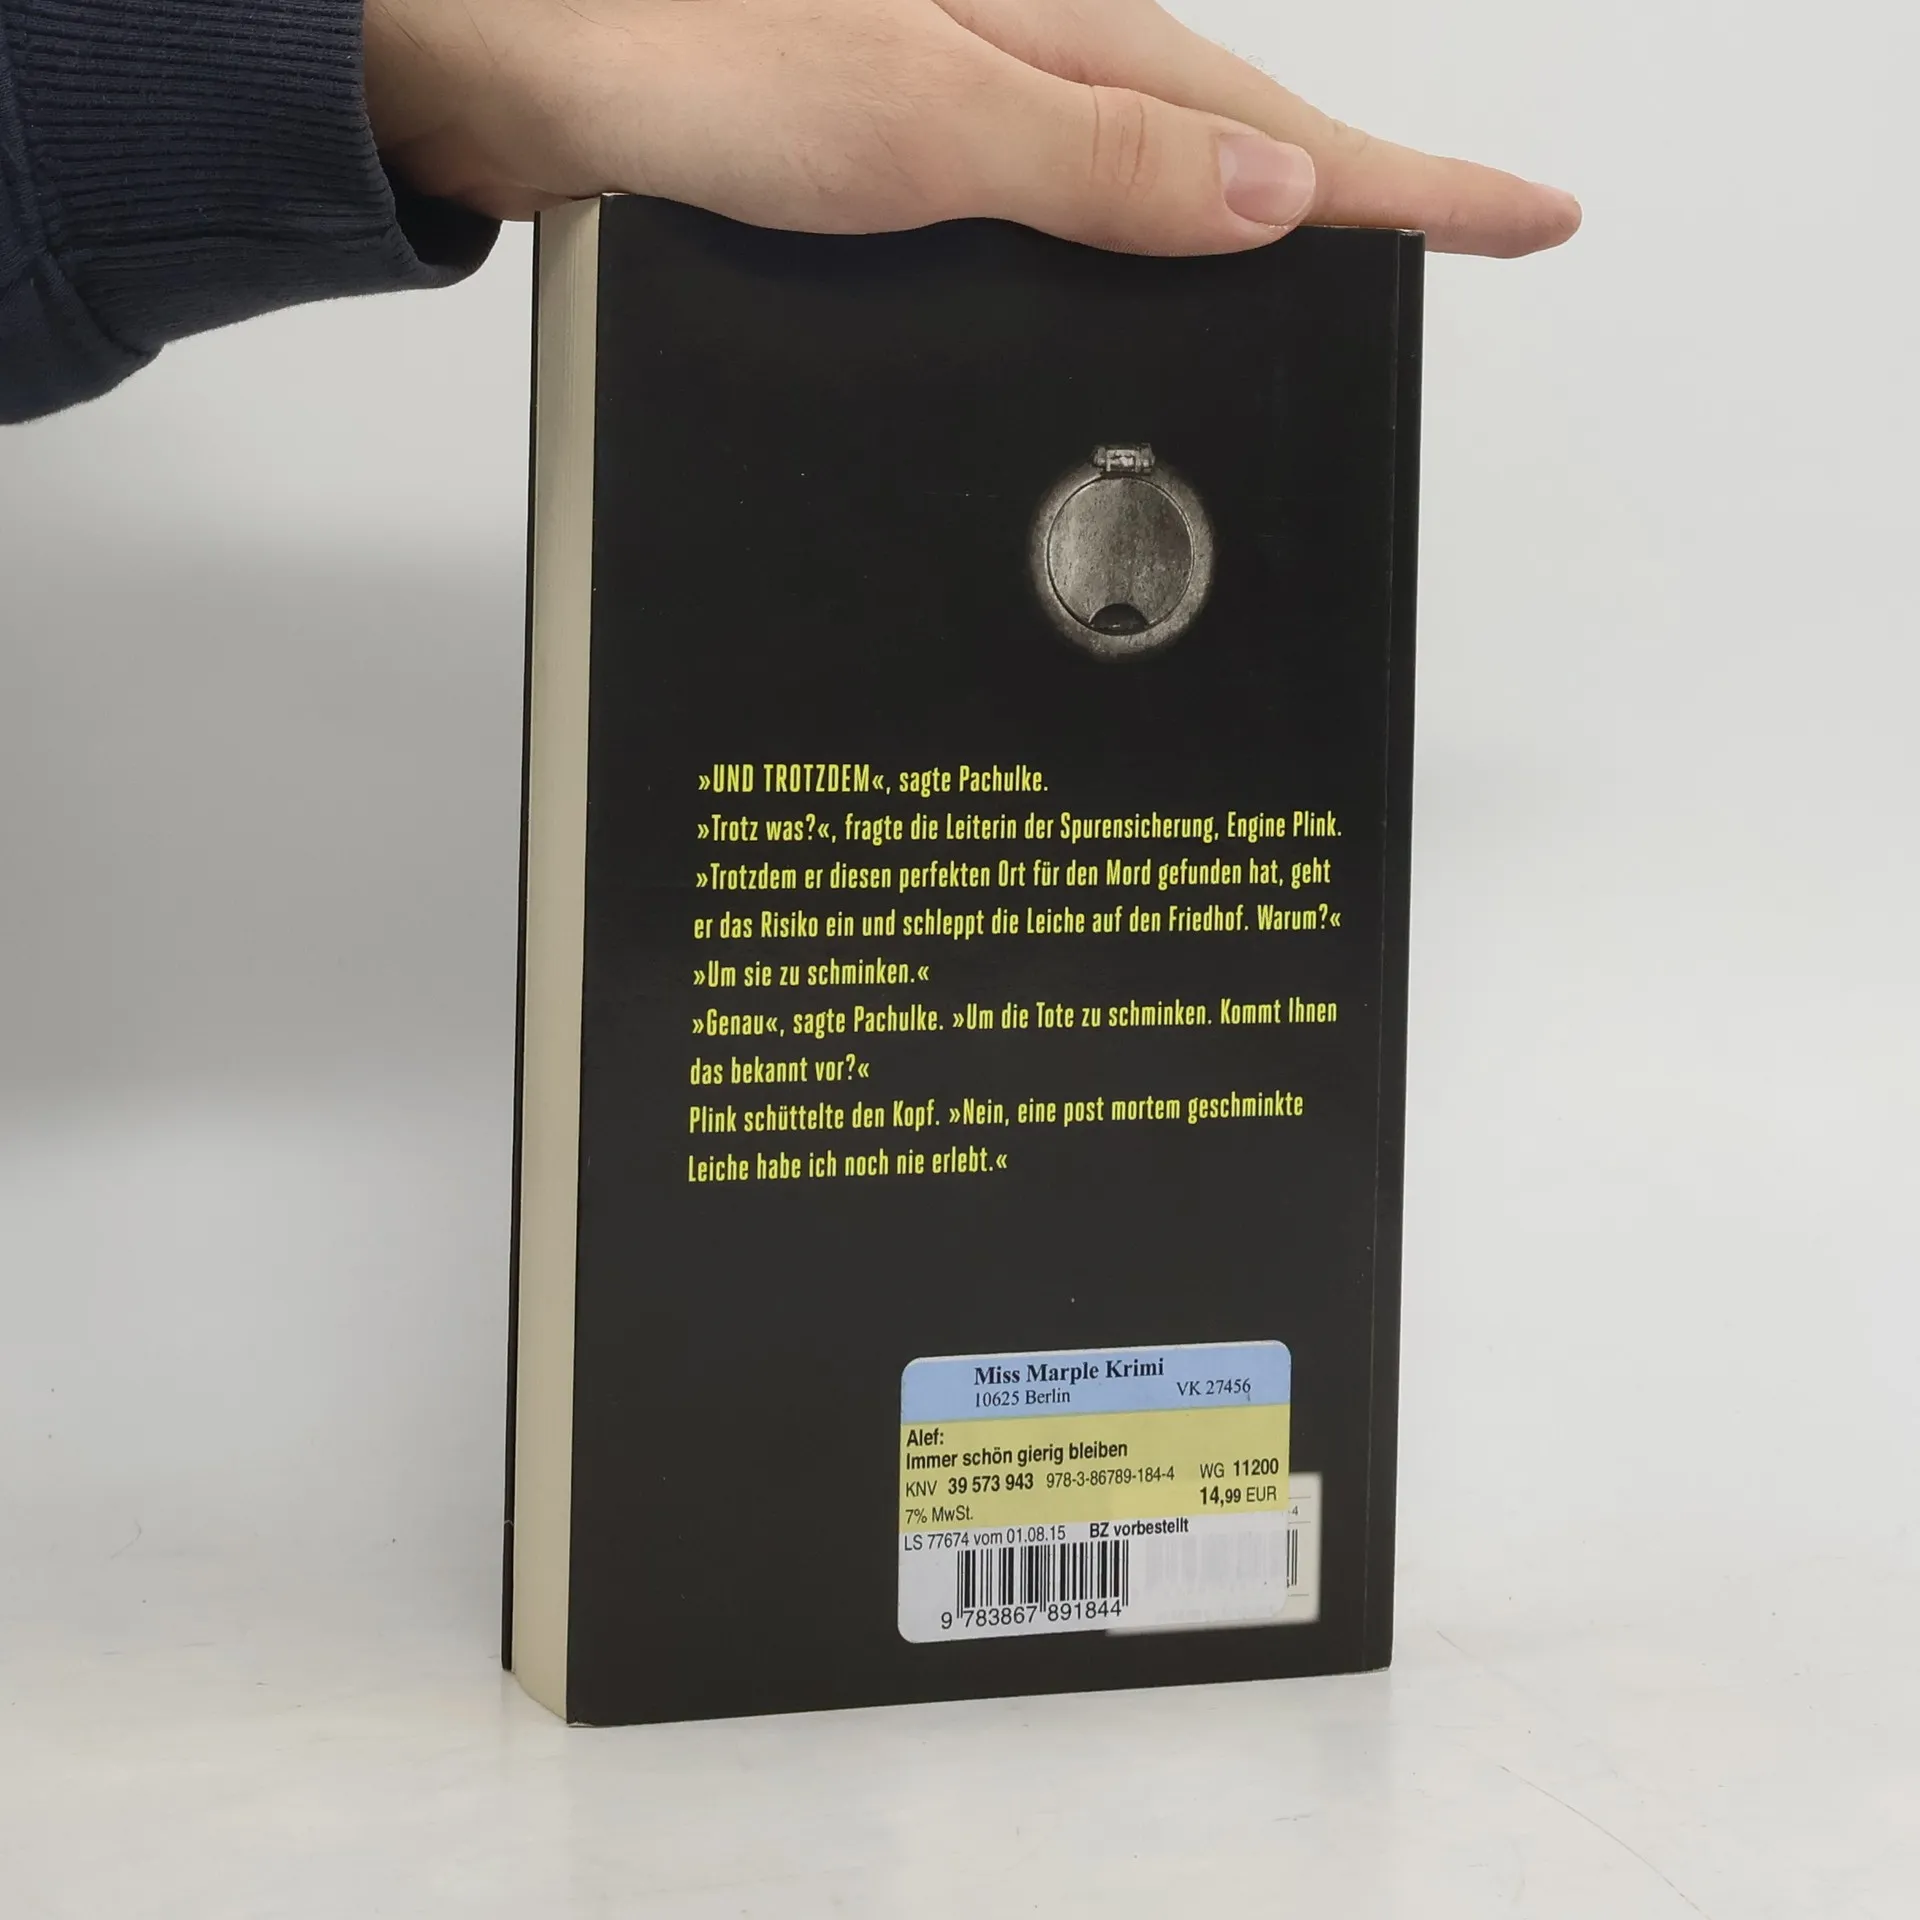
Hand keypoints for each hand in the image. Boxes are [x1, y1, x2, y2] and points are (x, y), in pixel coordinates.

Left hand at [364, 0, 1578, 257]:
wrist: (519, 68)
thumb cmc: (682, 63)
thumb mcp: (914, 120)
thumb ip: (1093, 166)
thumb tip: (1265, 199)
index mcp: (1061, 40)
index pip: (1283, 129)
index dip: (1417, 181)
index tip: (1532, 218)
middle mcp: (1029, 57)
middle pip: (1239, 139)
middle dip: (1358, 196)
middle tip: (1466, 231)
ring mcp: (974, 98)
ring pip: (1152, 168)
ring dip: (1241, 221)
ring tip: (1337, 263)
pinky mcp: (914, 143)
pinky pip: (1064, 192)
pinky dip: (1120, 237)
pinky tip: (1131, 269)